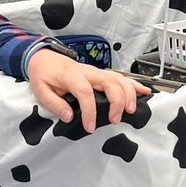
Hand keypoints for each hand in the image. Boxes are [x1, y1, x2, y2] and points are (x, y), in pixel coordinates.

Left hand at [26, 48, 151, 133]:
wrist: (44, 59)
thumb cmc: (43, 75)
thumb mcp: (40, 91)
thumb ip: (54, 104)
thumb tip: (69, 117)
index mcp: (71, 76)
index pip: (84, 92)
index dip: (90, 111)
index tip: (90, 127)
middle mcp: (88, 72)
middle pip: (109, 82)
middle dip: (116, 101)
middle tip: (115, 119)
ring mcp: (97, 72)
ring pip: (118, 78)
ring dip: (128, 93)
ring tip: (131, 110)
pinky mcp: (102, 74)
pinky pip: (121, 77)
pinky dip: (134, 84)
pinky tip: (145, 92)